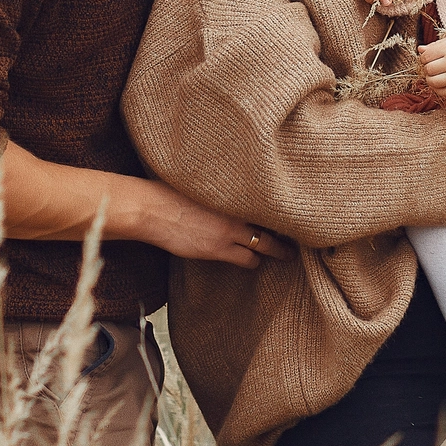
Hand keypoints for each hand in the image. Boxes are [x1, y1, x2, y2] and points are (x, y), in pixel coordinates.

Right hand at [136, 183, 294, 269]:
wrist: (151, 208)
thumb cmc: (169, 192)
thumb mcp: (202, 184)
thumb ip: (221, 190)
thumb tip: (230, 190)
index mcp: (233, 194)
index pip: (267, 206)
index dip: (278, 216)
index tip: (288, 217)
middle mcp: (235, 214)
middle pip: (270, 231)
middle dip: (283, 243)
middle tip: (293, 249)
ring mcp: (227, 234)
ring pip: (260, 250)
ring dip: (264, 253)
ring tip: (275, 255)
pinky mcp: (216, 250)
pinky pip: (243, 260)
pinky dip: (249, 261)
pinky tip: (251, 260)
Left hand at [417, 31, 445, 97]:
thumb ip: (434, 46)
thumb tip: (420, 49)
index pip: (426, 57)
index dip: (424, 58)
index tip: (429, 58)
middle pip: (429, 70)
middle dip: (427, 68)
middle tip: (433, 66)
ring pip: (433, 82)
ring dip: (430, 80)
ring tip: (435, 75)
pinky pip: (444, 93)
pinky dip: (438, 90)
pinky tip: (440, 83)